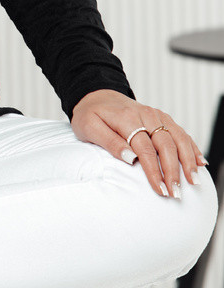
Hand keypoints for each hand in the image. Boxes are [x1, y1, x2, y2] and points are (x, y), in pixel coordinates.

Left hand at [70, 89, 208, 197]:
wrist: (96, 95)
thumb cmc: (90, 114)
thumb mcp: (89, 127)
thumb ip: (109, 142)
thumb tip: (131, 158)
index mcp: (126, 119)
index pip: (145, 149)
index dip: (154, 171)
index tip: (160, 190)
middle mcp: (145, 115)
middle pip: (165, 145)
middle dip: (173, 171)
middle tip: (176, 193)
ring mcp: (155, 115)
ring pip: (178, 138)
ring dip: (187, 160)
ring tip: (193, 181)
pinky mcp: (161, 117)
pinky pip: (180, 132)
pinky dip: (191, 147)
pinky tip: (199, 162)